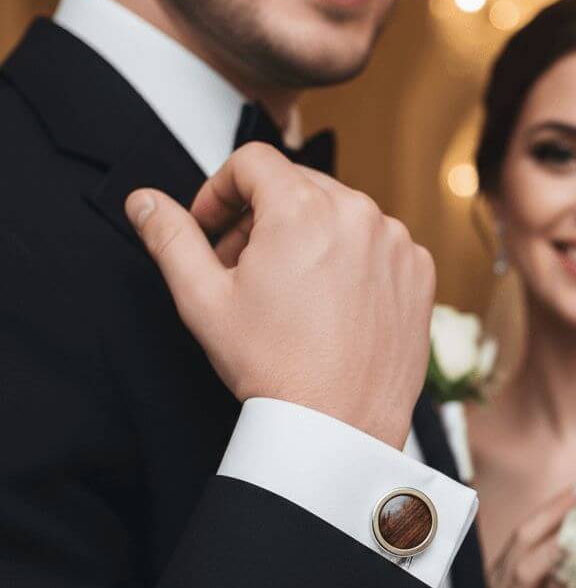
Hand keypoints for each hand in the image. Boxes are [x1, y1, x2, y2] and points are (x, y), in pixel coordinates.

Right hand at [125, 144, 435, 448]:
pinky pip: (379, 243)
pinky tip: (333, 302)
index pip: (253, 162)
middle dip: (264, 216)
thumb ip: (171, 238)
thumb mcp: (204, 300)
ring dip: (310, 236)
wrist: (339, 425)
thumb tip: (144, 201)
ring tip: (290, 291)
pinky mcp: (419, 271)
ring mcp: (396, 242)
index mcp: (303, 209)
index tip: (213, 227)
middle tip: (245, 268)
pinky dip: (353, 258)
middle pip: (298, 185)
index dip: (221, 189)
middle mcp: (358, 214)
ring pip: (341, 213)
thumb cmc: (274, 368)